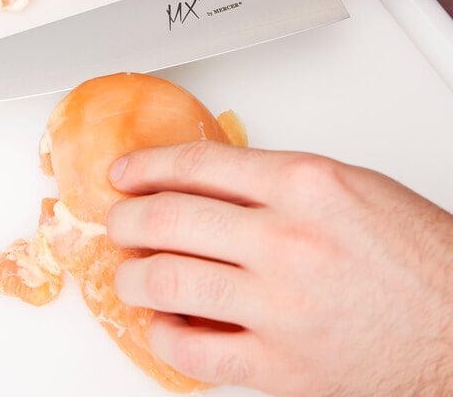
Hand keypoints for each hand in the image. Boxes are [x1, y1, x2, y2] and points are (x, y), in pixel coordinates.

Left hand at [107, 141, 452, 394]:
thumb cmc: (413, 253)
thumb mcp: (345, 186)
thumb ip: (270, 180)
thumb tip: (203, 184)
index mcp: (303, 185)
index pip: (197, 164)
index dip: (147, 166)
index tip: (124, 174)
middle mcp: (286, 240)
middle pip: (168, 219)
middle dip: (125, 219)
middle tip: (118, 223)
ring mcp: (279, 306)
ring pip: (167, 282)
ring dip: (132, 277)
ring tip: (130, 274)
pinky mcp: (282, 366)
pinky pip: (195, 353)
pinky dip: (164, 337)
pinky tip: (163, 325)